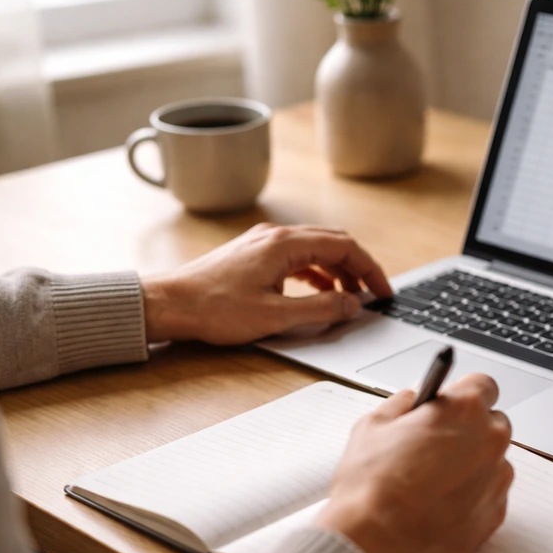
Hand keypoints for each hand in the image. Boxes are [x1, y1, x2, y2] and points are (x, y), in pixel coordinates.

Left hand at [141, 223, 392, 344]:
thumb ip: (321, 310)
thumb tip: (353, 305)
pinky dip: (317, 273)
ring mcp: (263, 243)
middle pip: (333, 243)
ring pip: (316, 249)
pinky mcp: (253, 255)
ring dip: (338, 271)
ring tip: (350, 297)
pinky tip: (320, 292)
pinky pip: (297, 257)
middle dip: (359, 268)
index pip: (345, 246)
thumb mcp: (276, 316)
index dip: (371, 269)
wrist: (168, 304)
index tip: (384, 292)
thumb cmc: (214, 309)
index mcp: (285, 245)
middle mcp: (276, 236)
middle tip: (374, 294)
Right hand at [315, 374, 513, 552]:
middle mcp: (489, 440)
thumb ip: (401, 404)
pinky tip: (440, 503)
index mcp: (463, 409)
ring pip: (492, 460)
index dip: (462, 394)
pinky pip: (490, 493)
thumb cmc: (371, 488)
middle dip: (468, 429)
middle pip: (491, 422)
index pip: (483, 385)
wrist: (377, 544)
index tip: (449, 403)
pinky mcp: (496, 513)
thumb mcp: (373, 426)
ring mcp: (497, 478)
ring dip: (471, 463)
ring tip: (432, 481)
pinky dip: (473, 495)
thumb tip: (412, 399)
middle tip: (434, 444)